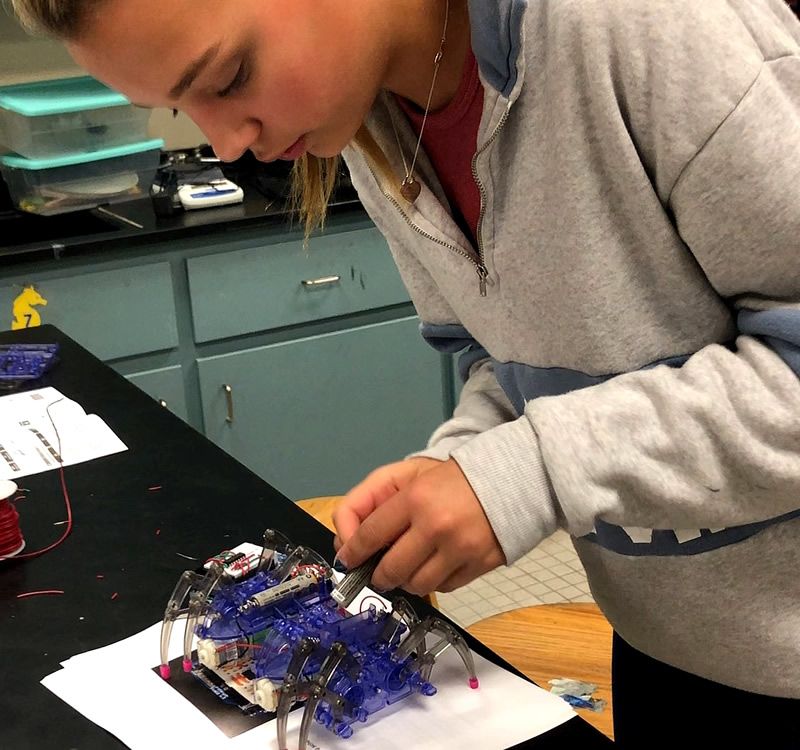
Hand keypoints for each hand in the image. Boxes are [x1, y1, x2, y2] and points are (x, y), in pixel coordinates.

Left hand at [334, 458, 505, 594]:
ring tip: (408, 567)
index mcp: (415, 499)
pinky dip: (433, 581)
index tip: (346, 562)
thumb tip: (349, 540)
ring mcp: (460, 549)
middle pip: (390, 570)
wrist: (511, 479)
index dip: (352, 553)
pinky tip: (435, 564)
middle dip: (377, 575)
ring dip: (405, 581)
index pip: (369, 536)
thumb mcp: (411, 474)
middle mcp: (436, 526)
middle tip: (376, 573)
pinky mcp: (479, 565)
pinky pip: (443, 588)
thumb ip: (375, 499)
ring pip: (416, 585)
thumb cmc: (454, 477)